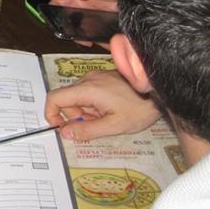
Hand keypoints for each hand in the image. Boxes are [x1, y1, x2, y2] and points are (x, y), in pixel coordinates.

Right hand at [44, 70, 161, 140]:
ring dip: (85, 111)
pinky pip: (87, 91)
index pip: (54, 98)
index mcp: (86, 89)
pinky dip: (92, 103)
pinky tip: (109, 109)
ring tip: (106, 117)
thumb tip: (65, 132)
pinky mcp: (102, 77)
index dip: (51, 113)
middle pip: (66, 98)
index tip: (61, 127)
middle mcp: (87, 79)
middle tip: (94, 126)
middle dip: (75, 116)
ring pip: (77, 96)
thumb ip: (87, 130)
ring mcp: (95, 76)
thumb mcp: (114, 126)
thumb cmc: (139, 109)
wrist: (158, 91)